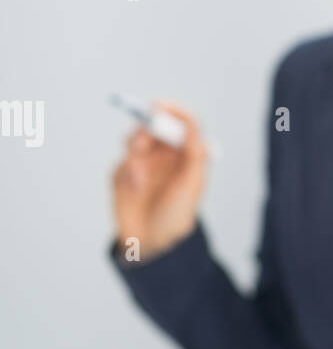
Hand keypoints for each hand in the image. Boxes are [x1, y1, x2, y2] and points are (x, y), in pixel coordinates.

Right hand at [111, 100, 209, 261]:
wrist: (150, 242)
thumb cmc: (177, 215)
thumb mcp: (192, 185)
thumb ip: (195, 154)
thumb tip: (192, 125)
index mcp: (186, 154)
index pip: (181, 123)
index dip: (171, 111)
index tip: (158, 106)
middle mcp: (165, 155)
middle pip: (154, 125)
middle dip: (146, 128)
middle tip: (143, 140)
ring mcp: (143, 163)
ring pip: (134, 140)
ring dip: (135, 153)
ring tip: (139, 178)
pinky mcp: (123, 174)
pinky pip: (121, 162)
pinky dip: (126, 172)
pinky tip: (135, 191)